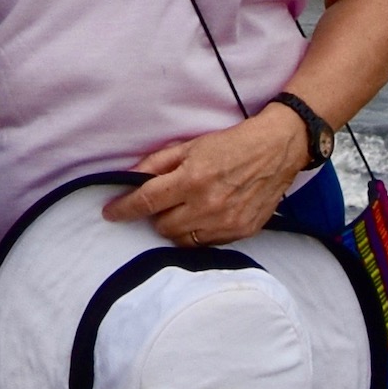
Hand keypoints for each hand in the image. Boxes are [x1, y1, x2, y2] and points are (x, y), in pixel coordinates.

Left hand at [104, 111, 305, 245]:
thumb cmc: (231, 144)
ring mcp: (225, 223)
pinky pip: (207, 244)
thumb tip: (129, 178)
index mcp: (191, 179)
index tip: (110, 213)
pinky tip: (206, 216)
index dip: (123, 209)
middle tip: (167, 202)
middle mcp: (207, 205)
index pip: (146, 202)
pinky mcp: (241, 232)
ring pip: (183, 240)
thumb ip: (157, 164)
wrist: (277, 149)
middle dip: (158, 216)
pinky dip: (199, 233)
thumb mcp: (190, 146)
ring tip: (187, 209)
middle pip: (163, 227)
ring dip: (178, 227)